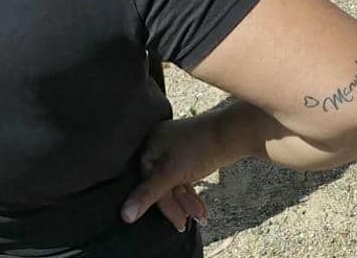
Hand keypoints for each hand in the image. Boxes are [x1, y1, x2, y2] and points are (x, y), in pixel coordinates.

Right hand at [121, 113, 230, 229]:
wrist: (232, 133)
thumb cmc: (199, 147)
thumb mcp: (171, 173)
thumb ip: (148, 194)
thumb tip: (125, 215)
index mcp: (150, 144)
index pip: (148, 182)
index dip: (163, 204)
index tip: (177, 221)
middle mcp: (160, 144)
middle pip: (162, 184)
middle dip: (178, 204)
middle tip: (187, 223)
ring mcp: (175, 149)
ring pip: (175, 183)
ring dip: (187, 202)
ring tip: (201, 216)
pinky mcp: (189, 154)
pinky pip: (184, 178)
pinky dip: (191, 193)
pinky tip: (200, 208)